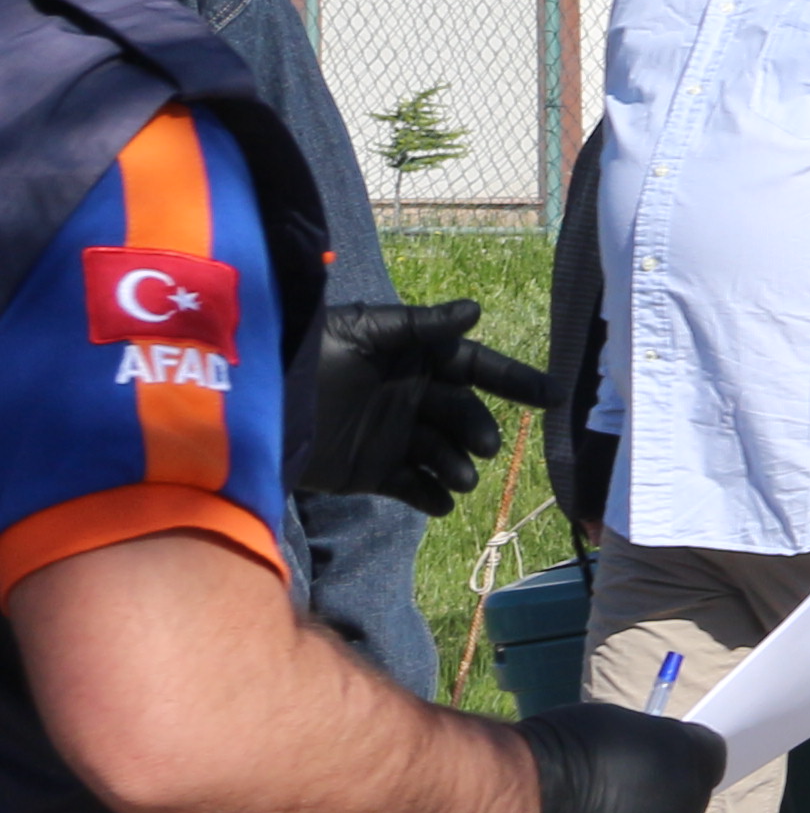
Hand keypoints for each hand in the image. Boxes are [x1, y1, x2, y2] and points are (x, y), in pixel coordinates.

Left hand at [299, 299, 544, 515]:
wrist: (254, 404)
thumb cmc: (307, 355)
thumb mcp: (363, 330)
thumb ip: (421, 325)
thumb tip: (476, 311)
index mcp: (414, 360)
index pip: (475, 367)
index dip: (514, 379)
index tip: (552, 397)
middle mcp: (411, 398)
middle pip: (465, 415)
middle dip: (479, 430)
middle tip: (484, 447)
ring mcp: (394, 437)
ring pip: (445, 455)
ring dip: (459, 467)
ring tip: (460, 478)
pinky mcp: (373, 472)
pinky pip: (414, 487)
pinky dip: (432, 497)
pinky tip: (440, 501)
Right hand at [508, 704, 727, 812]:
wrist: (519, 801)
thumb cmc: (558, 748)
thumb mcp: (614, 723)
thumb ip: (645, 744)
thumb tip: (648, 758)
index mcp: (695, 757)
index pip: (706, 755)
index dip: (675, 756)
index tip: (648, 759)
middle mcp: (694, 806)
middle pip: (685, 802)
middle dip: (659, 798)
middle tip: (613, 796)